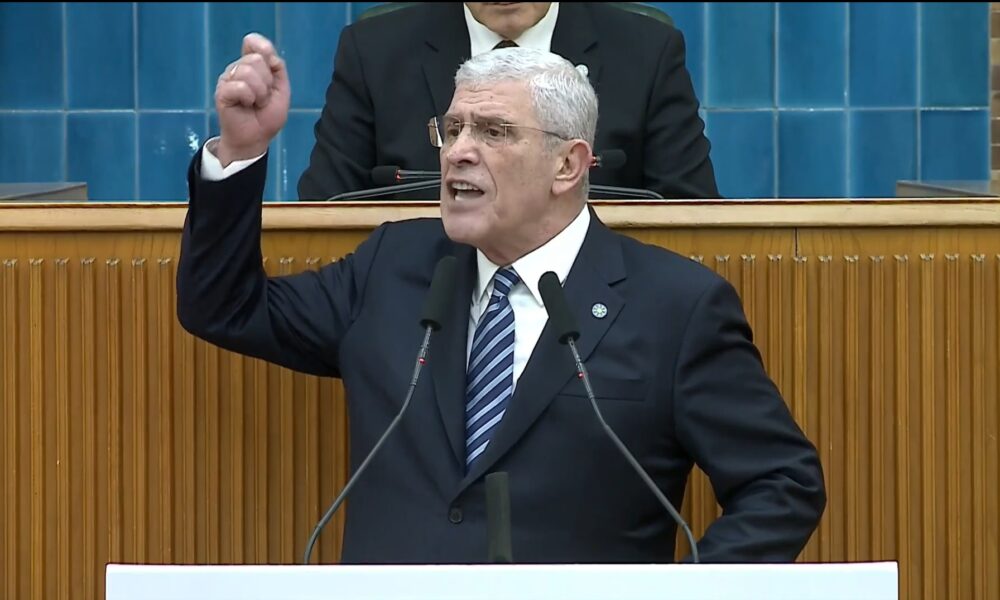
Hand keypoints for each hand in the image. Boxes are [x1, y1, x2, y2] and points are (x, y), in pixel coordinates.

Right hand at [214, 33, 289, 165]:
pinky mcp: (222, 92)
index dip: (263, 49)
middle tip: (263, 98)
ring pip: (248, 72)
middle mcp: (237, 68)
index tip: (271, 66)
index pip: (253, 42)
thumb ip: (278, 68)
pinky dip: (249, 98)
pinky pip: (240, 86)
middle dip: (267, 82)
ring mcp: (228, 79)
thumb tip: (269, 54)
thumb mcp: (281, 90)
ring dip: (259, 93)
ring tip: (255, 103)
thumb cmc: (267, 116)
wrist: (255, 138)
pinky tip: (246, 106)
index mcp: (251, 65)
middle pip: (256, 59)